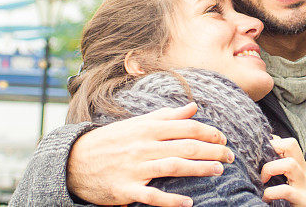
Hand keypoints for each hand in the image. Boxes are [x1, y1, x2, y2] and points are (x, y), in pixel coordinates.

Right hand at [67, 102, 234, 205]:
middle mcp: (144, 145)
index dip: (208, 132)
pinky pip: (152, 196)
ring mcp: (135, 168)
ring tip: (218, 171)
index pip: (186, 127)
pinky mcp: (126, 189)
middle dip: (212, 150)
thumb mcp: (138, 123)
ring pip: (174, 167)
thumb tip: (193, 107)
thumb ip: (167, 116)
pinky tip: (188, 203)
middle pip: (185, 146)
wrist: (75, 161)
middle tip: (230, 156)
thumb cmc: (113, 140)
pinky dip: (171, 200)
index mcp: (148, 128)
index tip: (223, 138)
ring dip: (200, 169)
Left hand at [261, 137, 305, 206]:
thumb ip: (281, 169)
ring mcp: (305, 184)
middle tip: (260, 160)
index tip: (259, 151)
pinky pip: (286, 190)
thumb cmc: (300, 200)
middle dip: (273, 147)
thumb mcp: (292, 180)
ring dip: (270, 169)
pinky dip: (272, 192)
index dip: (272, 142)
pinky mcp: (303, 199)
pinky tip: (266, 197)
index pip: (288, 143)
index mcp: (300, 164)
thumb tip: (261, 159)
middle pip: (291, 144)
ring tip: (263, 180)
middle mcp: (303, 170)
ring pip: (290, 164)